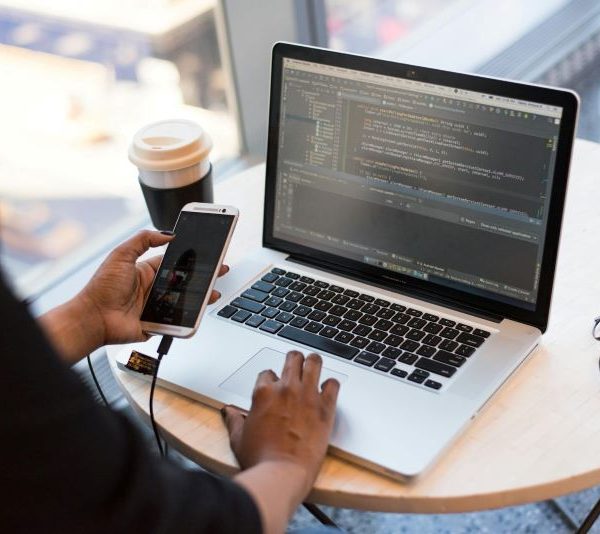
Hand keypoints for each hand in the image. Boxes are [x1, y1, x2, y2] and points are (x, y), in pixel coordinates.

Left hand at [79, 230, 227, 345]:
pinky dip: (189, 317)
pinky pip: (177, 320)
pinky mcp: (158, 323)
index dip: (191, 259)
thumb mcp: (121, 255)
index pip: (175, 263)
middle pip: (185, 281)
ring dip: (201, 296)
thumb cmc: (101, 288)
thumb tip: (167, 234)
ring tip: (214, 292)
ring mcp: (156, 307)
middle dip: (203, 276)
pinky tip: (200, 310)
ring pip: (185, 301)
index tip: (206, 253)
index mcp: (146, 271)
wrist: (93, 318)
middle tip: (219, 270)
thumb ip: (143, 240)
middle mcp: (153, 288)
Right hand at [223, 351, 339, 496]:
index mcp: (263, 393)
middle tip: (296, 365)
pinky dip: (331, 385)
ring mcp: (307, 395)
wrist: (282, 474)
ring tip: (314, 366)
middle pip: (293, 358)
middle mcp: (286, 389)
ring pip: (314, 362)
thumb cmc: (260, 459)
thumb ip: (234, 420)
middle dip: (294, 360)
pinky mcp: (325, 407)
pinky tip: (328, 390)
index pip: (267, 373)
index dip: (271, 379)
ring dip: (313, 363)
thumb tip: (228, 411)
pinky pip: (333, 384)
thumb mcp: (238, 439)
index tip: (274, 387)